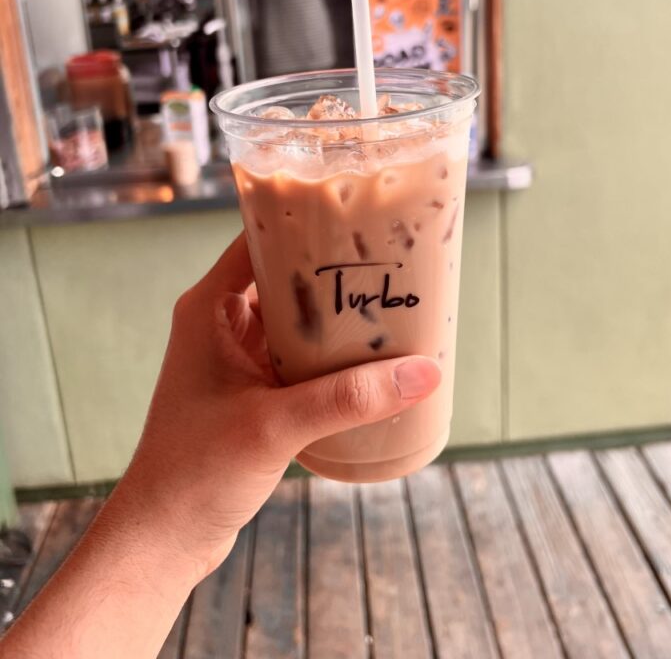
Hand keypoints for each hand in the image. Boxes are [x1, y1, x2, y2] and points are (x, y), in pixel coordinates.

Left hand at [117, 233, 441, 579]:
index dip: (305, 223)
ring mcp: (234, 358)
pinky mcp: (250, 391)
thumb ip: (349, 398)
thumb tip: (423, 372)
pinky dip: (328, 355)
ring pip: (293, 320)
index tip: (357, 215)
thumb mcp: (276, 426)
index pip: (259, 240)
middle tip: (389, 262)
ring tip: (389, 304)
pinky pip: (296, 357)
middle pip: (283, 277)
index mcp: (208, 308)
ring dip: (334, 317)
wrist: (162, 539)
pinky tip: (368, 361)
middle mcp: (219, 323)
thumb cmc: (196, 472)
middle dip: (333, 272)